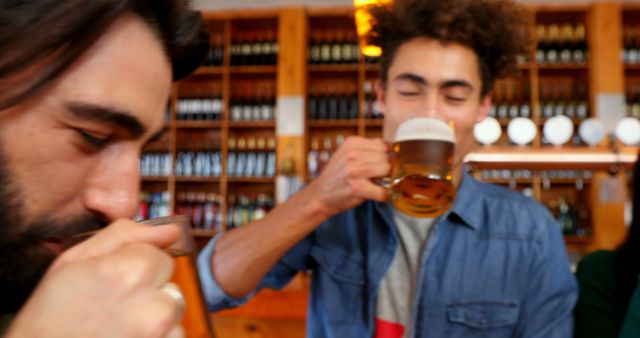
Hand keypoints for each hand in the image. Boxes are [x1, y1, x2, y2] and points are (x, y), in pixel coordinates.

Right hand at [5, 219, 183, 337]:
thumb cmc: (51, 314)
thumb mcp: (74, 261)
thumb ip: (127, 236)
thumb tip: (172, 230)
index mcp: (130, 273)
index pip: (159, 255)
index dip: (134, 265)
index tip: (112, 281)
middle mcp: (153, 306)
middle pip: (170, 283)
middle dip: (148, 289)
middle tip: (112, 305)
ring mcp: (160, 334)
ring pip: (173, 310)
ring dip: (154, 314)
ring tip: (119, 325)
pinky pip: (174, 335)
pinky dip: (157, 336)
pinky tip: (127, 337)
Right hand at [309, 136, 389, 216]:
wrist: (320, 195)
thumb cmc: (337, 176)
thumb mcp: (346, 154)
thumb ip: (365, 149)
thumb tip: (390, 150)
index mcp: (351, 143)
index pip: (382, 145)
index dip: (383, 156)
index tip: (378, 164)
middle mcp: (352, 155)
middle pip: (385, 157)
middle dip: (385, 168)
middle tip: (377, 176)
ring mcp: (354, 171)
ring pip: (387, 170)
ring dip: (385, 180)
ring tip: (376, 184)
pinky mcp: (357, 188)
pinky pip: (382, 191)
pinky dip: (383, 195)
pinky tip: (375, 195)